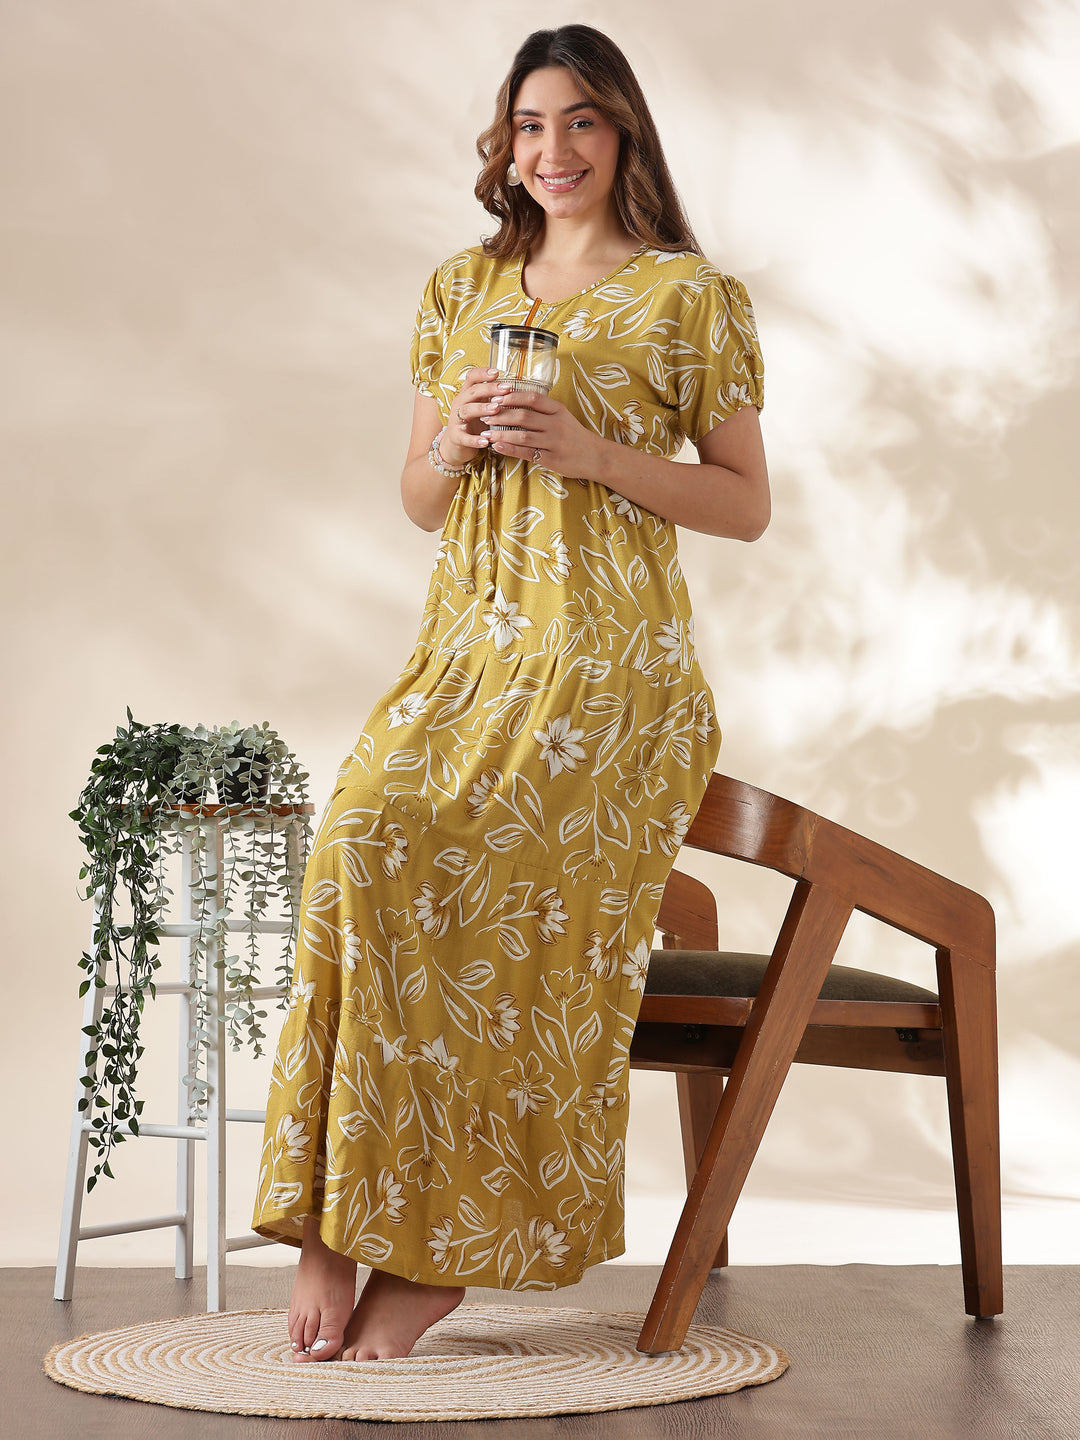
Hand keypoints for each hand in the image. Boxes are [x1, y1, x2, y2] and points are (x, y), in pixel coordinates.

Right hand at [440, 368, 513, 465]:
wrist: (457, 445)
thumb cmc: (474, 423)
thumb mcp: (482, 407)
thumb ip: (493, 397)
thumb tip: (513, 387)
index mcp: (467, 395)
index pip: (472, 378)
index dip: (483, 373)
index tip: (497, 372)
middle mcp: (460, 404)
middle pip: (472, 392)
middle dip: (489, 389)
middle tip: (506, 388)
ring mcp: (456, 420)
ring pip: (466, 410)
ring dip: (481, 408)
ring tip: (496, 409)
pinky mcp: (456, 437)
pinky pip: (465, 437)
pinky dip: (475, 439)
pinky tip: (486, 440)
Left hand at [481, 391, 600, 477]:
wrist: (596, 456)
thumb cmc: (574, 435)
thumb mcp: (562, 416)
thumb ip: (543, 410)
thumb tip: (515, 401)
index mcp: (558, 410)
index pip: (532, 398)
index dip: (512, 396)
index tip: (496, 397)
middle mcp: (556, 424)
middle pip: (524, 416)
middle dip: (501, 415)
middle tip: (485, 415)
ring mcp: (554, 442)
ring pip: (523, 435)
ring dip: (501, 433)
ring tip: (486, 432)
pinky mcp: (552, 459)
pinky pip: (527, 453)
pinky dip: (510, 449)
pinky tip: (498, 446)